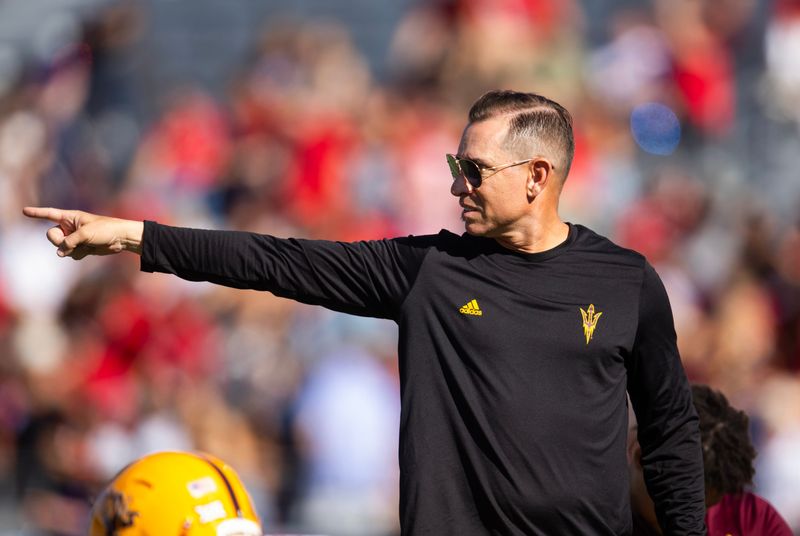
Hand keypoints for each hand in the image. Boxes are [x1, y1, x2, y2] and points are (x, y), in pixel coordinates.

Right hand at [22, 207, 143, 258]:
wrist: (121, 238)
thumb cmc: (105, 230)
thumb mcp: (85, 234)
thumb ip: (69, 242)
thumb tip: (60, 253)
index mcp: (70, 217)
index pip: (50, 214)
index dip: (37, 213)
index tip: (24, 211)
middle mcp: (69, 227)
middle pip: (52, 236)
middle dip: (59, 241)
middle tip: (71, 241)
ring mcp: (74, 238)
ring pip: (62, 248)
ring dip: (73, 249)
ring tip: (87, 244)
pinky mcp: (80, 248)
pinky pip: (71, 255)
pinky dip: (79, 254)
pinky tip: (90, 249)